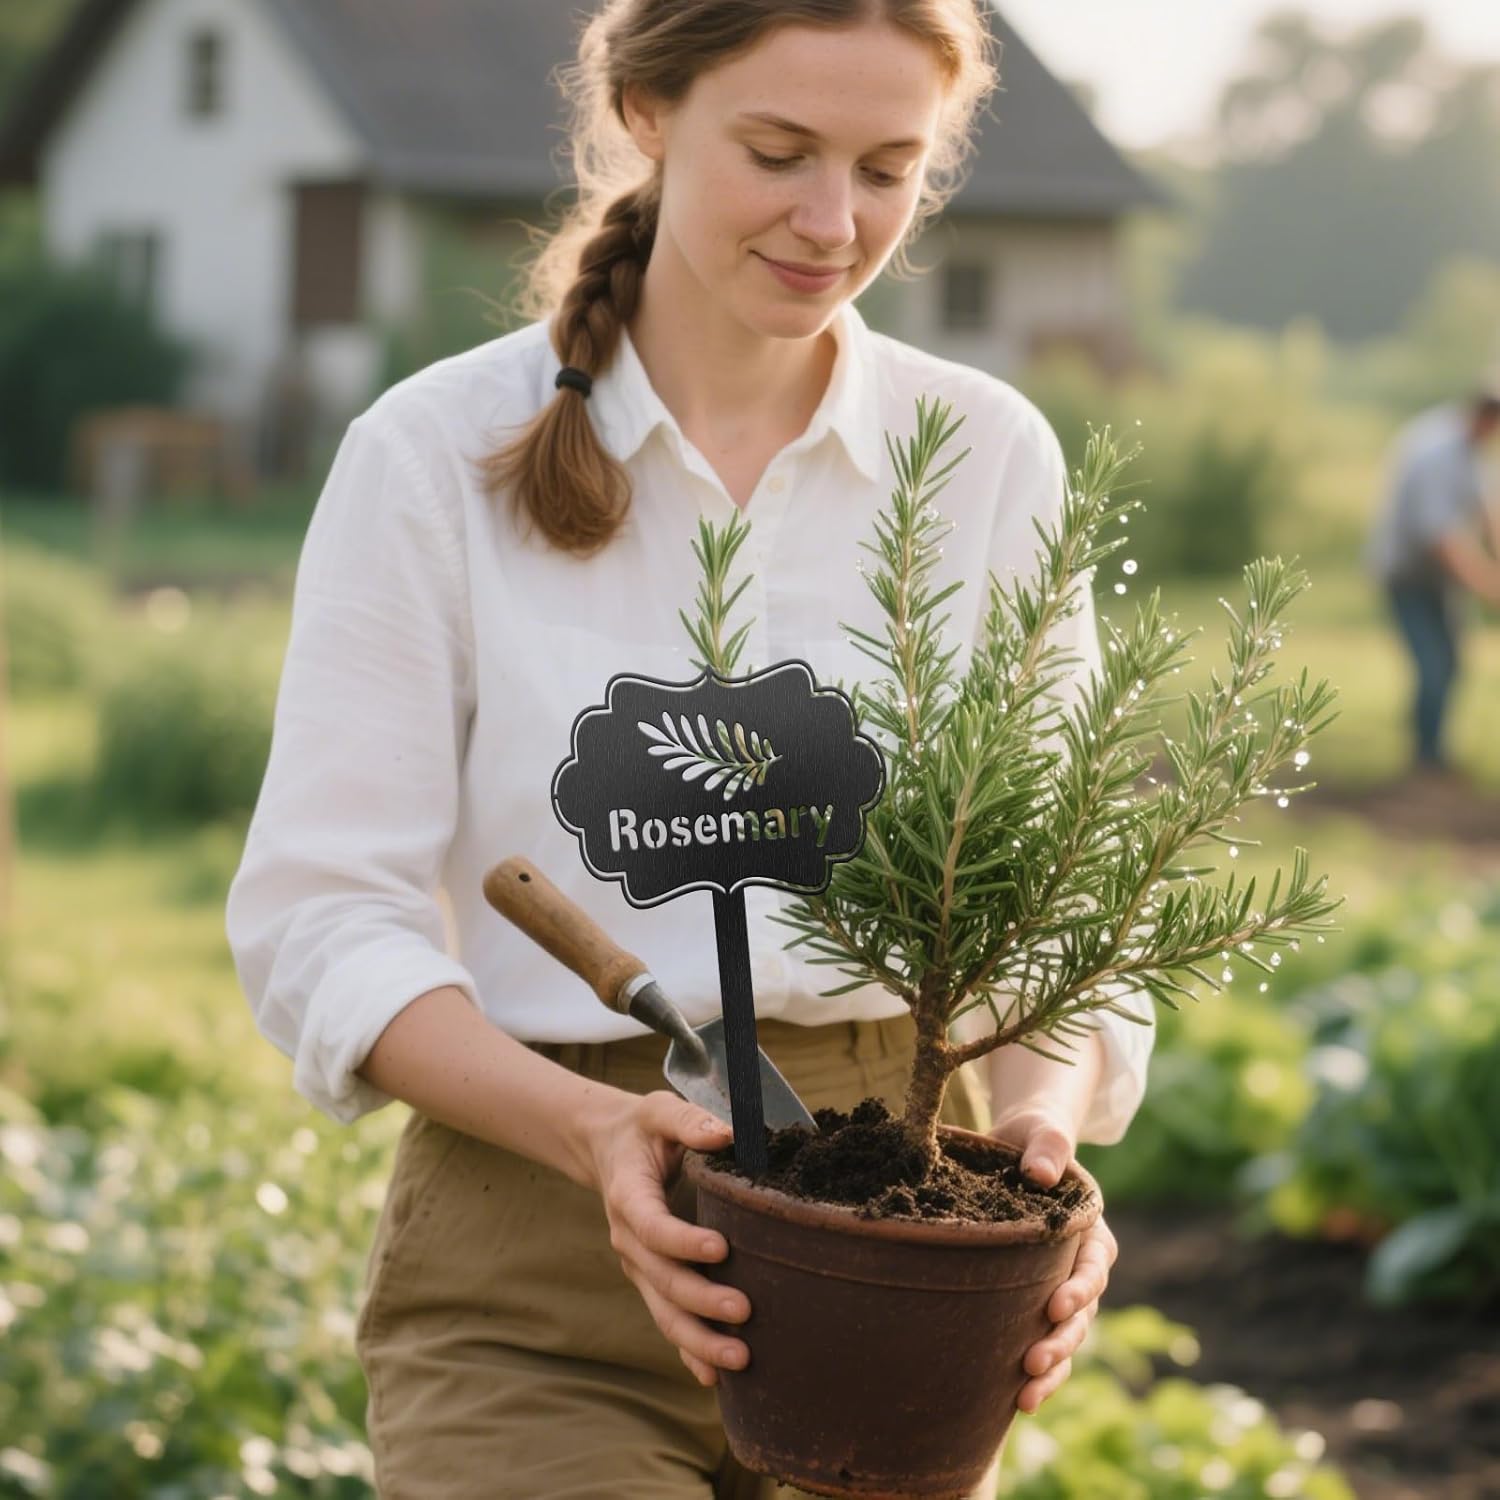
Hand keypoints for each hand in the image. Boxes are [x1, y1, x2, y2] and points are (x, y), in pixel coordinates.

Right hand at [584, 1090, 749, 1386]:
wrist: (607, 1150)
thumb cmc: (643, 1129)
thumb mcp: (660, 1111)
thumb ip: (690, 1121)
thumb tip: (726, 1133)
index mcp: (628, 1196)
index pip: (652, 1226)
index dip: (683, 1240)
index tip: (721, 1248)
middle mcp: (629, 1239)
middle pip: (661, 1280)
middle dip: (701, 1301)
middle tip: (744, 1312)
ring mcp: (638, 1267)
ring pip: (664, 1312)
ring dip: (698, 1340)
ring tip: (739, 1360)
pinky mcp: (651, 1281)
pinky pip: (667, 1321)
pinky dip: (688, 1352)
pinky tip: (714, 1378)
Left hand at [989, 1106, 1117, 1413]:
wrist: (1014, 1150)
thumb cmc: (1031, 1139)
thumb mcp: (1040, 1131)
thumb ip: (1046, 1146)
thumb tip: (1042, 1173)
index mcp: (1089, 1227)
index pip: (1093, 1263)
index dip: (1080, 1287)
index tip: (1056, 1304)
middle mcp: (1081, 1263)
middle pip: (1083, 1311)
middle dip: (1062, 1340)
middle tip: (1033, 1362)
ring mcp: (1062, 1287)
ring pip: (1068, 1336)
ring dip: (1052, 1367)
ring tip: (1026, 1396)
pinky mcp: (1036, 1301)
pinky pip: (1046, 1341)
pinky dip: (1040, 1374)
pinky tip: (1017, 1402)